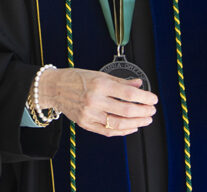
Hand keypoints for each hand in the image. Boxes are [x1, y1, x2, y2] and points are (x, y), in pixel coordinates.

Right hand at [36, 68, 157, 136]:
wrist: (54, 88)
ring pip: (119, 124)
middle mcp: (94, 100)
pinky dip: (123, 131)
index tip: (153, 98)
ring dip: (137, 123)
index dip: (144, 97)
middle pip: (126, 110)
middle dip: (144, 111)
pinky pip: (108, 131)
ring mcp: (90, 114)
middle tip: (151, 110)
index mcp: (99, 84)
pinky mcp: (86, 124)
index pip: (128, 93)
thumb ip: (119, 81)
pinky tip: (131, 127)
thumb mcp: (98, 74)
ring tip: (145, 119)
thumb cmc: (75, 79)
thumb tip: (138, 84)